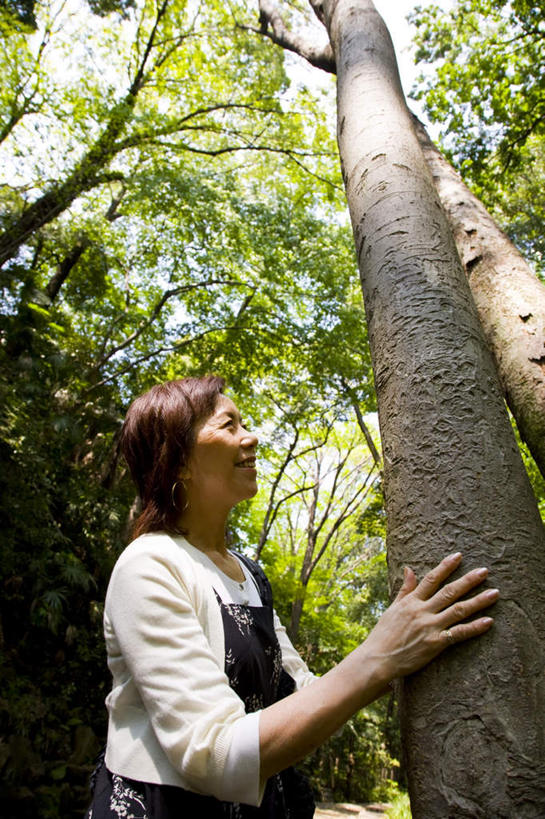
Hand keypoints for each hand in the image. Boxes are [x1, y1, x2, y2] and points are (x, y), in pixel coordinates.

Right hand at [365, 552, 497, 680]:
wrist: (378, 659)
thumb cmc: (384, 634)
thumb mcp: (393, 608)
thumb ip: (405, 589)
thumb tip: (409, 568)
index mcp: (411, 601)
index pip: (431, 579)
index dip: (446, 567)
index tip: (459, 556)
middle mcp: (422, 611)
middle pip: (449, 592)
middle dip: (468, 580)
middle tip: (485, 571)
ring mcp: (430, 626)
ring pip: (458, 610)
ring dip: (478, 601)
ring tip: (494, 593)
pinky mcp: (435, 644)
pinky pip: (458, 633)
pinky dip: (474, 628)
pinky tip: (489, 621)